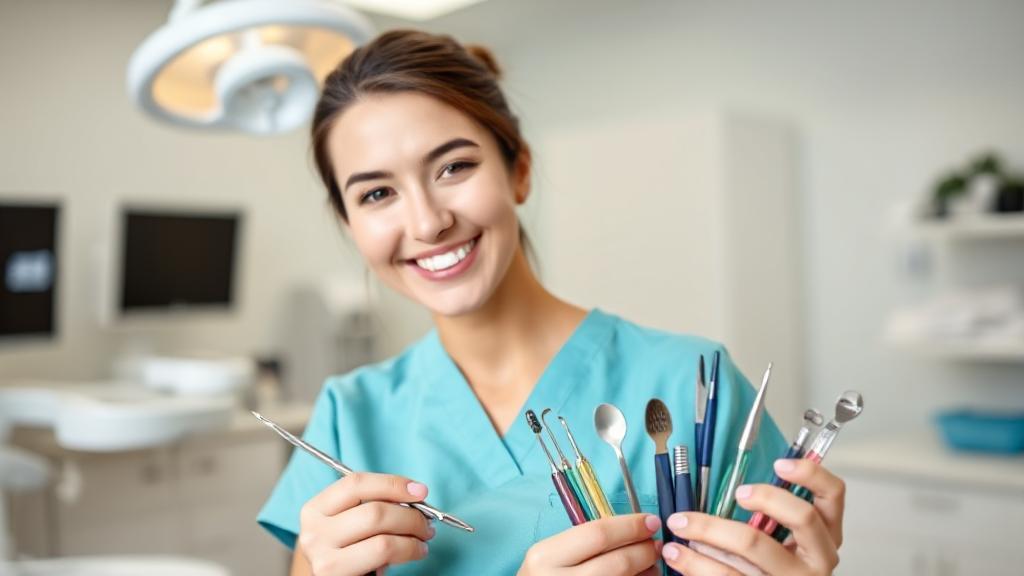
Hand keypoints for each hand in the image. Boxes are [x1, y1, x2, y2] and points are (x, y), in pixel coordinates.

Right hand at [297, 472, 434, 575]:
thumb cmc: (343, 548)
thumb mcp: (347, 522)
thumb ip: (371, 505)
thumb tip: (414, 496)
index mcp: (315, 509)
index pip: (356, 483)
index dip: (392, 484)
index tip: (420, 491)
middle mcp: (314, 533)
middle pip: (375, 512)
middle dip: (411, 516)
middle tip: (427, 522)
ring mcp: (324, 559)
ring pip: (383, 540)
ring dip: (413, 537)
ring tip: (423, 539)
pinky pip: (384, 558)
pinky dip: (408, 551)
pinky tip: (414, 551)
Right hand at [518, 513, 662, 575]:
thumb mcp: (551, 556)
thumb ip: (582, 542)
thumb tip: (631, 529)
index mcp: (545, 556)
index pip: (597, 534)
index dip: (630, 526)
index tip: (650, 521)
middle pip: (616, 562)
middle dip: (644, 550)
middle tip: (656, 544)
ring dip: (646, 572)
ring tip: (652, 563)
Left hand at [661, 459, 845, 574]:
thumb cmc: (770, 566)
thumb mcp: (781, 538)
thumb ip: (770, 512)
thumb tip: (732, 483)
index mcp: (825, 534)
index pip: (833, 495)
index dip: (811, 474)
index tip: (779, 463)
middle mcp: (818, 559)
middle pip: (800, 517)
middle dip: (764, 497)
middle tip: (736, 493)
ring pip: (752, 548)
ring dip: (708, 531)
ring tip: (679, 523)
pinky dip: (695, 563)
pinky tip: (677, 554)